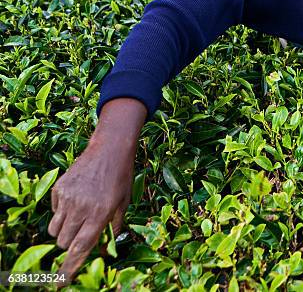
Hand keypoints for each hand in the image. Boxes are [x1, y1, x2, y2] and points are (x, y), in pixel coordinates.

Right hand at [48, 99, 146, 282]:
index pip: (81, 248)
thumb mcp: (124, 202)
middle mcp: (82, 207)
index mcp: (100, 213)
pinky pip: (54, 211)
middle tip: (81, 232)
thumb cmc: (121, 176)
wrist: (110, 148)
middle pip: (63, 242)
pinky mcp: (59, 188)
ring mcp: (68, 197)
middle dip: (69, 244)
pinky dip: (61, 211)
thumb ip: (114, 226)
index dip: (70, 267)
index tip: (61, 281)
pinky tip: (77, 197)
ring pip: (55, 230)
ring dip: (64, 230)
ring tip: (78, 215)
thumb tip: (106, 247)